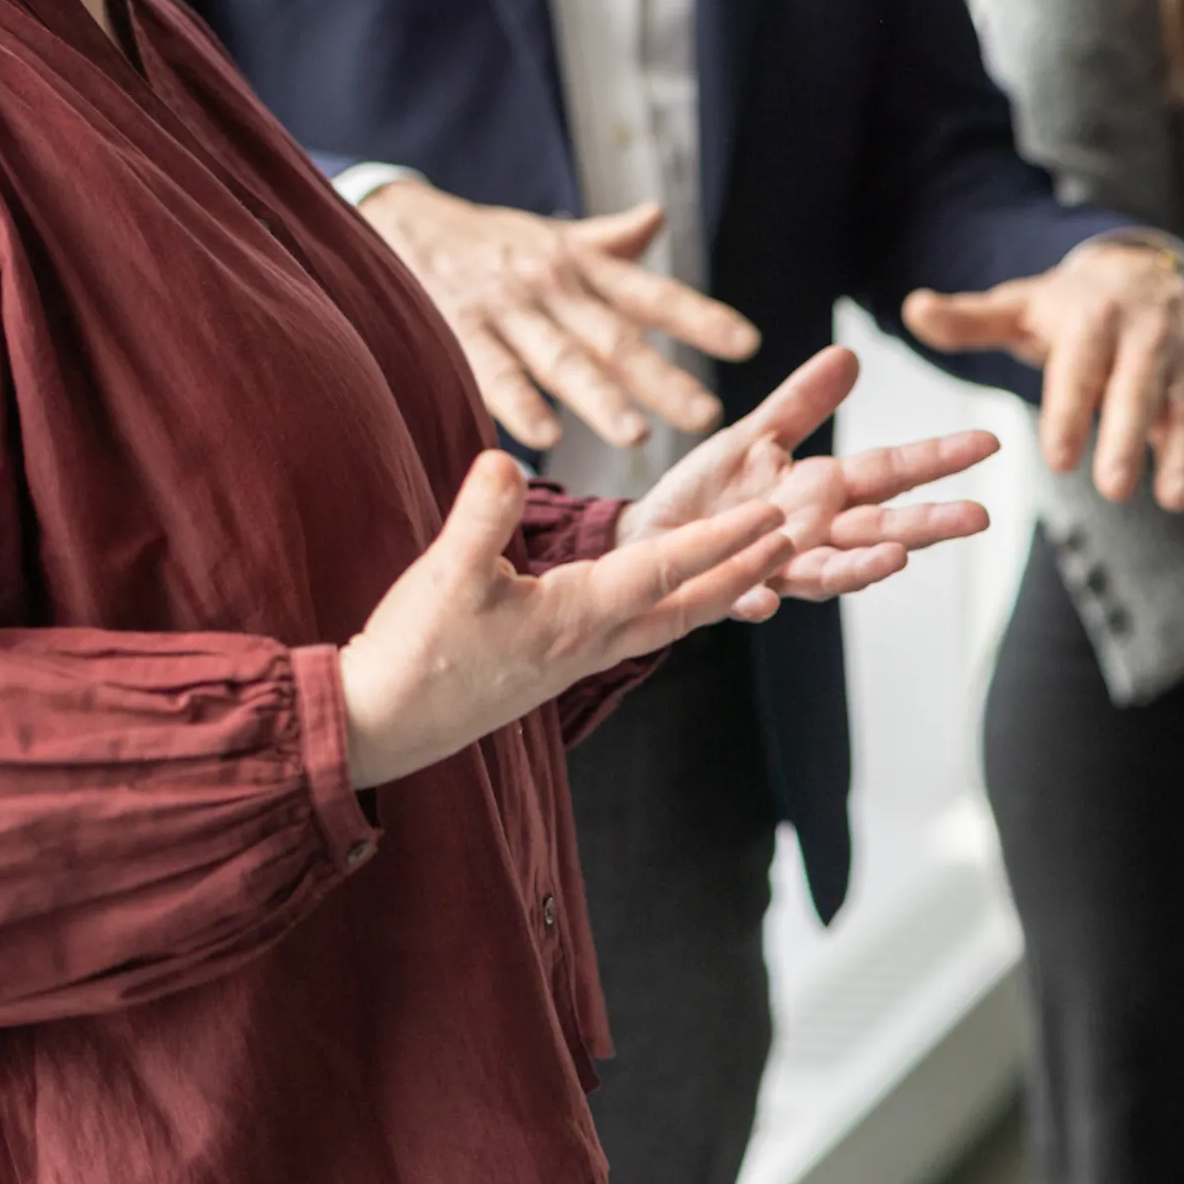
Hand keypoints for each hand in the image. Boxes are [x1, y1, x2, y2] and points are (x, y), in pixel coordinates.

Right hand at [338, 454, 792, 786]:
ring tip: (760, 560)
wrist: (384, 724)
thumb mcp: (445, 576)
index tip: (775, 516)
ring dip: (719, 587)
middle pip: (691, 603)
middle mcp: (591, 641)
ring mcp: (577, 657)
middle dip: (748, 568)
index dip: (723, 541)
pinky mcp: (557, 663)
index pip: (665, 569)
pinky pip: (637, 627)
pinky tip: (673, 594)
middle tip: (798, 536)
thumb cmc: (416, 654)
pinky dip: (674, 604)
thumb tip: (506, 459)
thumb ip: (480, 516)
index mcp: (576, 617)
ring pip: (669, 617)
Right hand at [361, 182, 759, 449]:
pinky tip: (545, 434)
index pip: (651, 294)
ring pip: (560, 358)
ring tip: (634, 433)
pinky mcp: (461, 332)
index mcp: (582, 266)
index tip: (747, 343)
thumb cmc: (489, 241)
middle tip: (706, 414)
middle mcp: (553, 286)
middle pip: (615, 336)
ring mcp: (507, 310)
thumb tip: (656, 217)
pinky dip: (519, 402)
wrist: (399, 220)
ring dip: (598, 397)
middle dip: (661, 376)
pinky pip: (493, 371)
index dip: (699, 317)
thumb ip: (608, 239)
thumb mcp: (553, 235)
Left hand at [620, 345, 997, 613]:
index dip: (938, 457)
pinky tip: (765, 601)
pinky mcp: (730, 587)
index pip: (891, 472)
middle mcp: (812, 535)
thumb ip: (802, 403)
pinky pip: (744, 597)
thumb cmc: (709, 492)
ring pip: (828, 572)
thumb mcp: (755, 437)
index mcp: (824, 492)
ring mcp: (777, 565)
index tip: (988, 442)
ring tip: (896, 560)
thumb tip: (849, 354)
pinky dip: (756, 601)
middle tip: (978, 517)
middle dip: (928, 526)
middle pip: (879, 529)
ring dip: (860, 569)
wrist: (652, 538)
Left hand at [902, 239, 1183, 515]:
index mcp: (1094, 315)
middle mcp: (1147, 332)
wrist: (1138, 271)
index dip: (1069, 411)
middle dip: (1128, 437)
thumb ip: (968, 320)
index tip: (1056, 459)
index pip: (1079, 366)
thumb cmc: (1066, 305)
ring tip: (1173, 501)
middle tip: (1113, 489)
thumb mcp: (1017, 306)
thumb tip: (912, 309)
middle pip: (1138, 387)